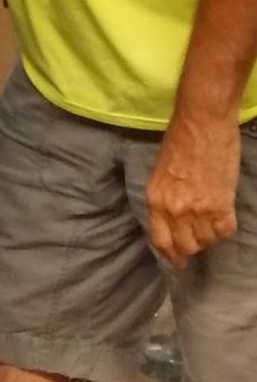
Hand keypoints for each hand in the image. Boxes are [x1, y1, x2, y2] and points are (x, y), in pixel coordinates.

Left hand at [146, 111, 240, 265]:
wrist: (202, 121)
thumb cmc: (180, 138)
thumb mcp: (161, 171)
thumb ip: (166, 197)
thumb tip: (175, 218)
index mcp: (155, 199)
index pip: (161, 241)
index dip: (171, 254)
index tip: (178, 260)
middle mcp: (174, 210)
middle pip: (186, 246)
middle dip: (192, 245)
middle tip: (199, 237)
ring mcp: (199, 210)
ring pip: (206, 240)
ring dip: (209, 234)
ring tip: (212, 218)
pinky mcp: (222, 205)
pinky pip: (224, 231)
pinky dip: (225, 227)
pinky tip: (224, 214)